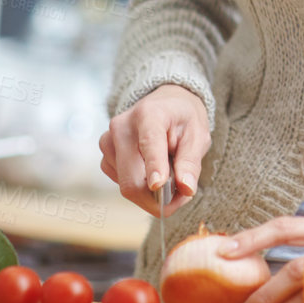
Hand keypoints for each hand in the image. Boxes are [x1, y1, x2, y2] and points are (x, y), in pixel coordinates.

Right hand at [98, 84, 208, 217]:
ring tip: (169, 176)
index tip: (159, 185)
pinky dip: (139, 187)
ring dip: (150, 193)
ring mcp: (109, 141)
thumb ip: (191, 162)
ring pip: (126, 185)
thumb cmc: (182, 119)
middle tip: (181, 197)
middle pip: (132, 178)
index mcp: (149, 114)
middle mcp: (122, 127)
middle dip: (157, 197)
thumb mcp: (197, 135)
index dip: (154, 168)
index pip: (149, 144)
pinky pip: (121, 183)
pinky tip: (151, 172)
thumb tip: (186, 189)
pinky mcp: (105, 156)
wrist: (165, 105)